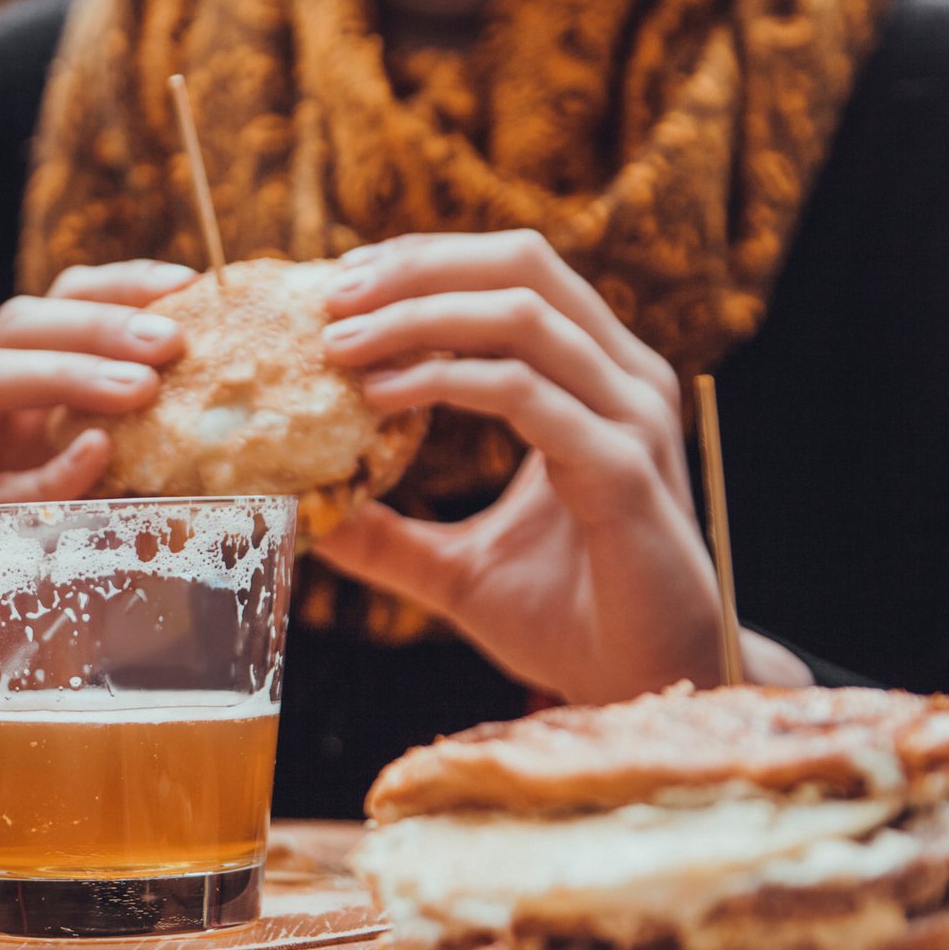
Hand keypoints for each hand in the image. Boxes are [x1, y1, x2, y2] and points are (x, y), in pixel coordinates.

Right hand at [0, 260, 194, 574]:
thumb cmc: (37, 575)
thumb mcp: (93, 499)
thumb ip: (130, 457)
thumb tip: (226, 418)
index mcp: (6, 393)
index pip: (53, 306)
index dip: (116, 286)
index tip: (185, 285)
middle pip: (15, 327)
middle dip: (95, 325)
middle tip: (170, 343)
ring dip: (67, 374)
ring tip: (139, 389)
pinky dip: (42, 469)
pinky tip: (96, 457)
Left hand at [313, 231, 808, 704]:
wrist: (644, 685)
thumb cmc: (568, 621)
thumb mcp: (456, 569)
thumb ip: (387, 536)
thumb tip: (303, 516)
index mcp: (594, 382)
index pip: (512, 277)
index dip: (425, 264)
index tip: (340, 285)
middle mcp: (622, 381)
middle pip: (521, 265)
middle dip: (416, 267)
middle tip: (330, 296)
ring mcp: (629, 419)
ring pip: (521, 315)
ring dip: (418, 317)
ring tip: (339, 344)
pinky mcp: (621, 469)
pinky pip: (524, 394)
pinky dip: (444, 381)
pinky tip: (381, 398)